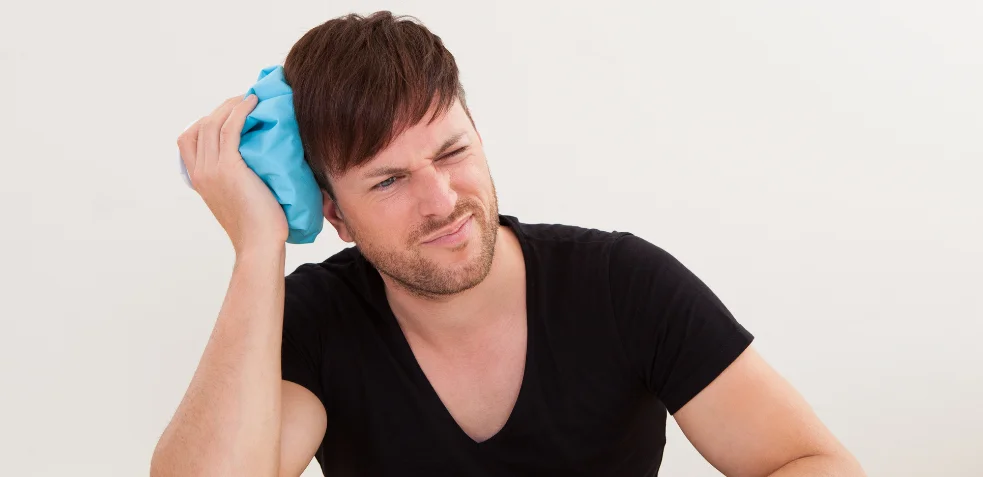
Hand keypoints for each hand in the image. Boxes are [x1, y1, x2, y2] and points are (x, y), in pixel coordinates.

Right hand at [177, 95, 288, 253]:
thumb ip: (232, 180)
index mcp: (197, 179)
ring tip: (251, 98)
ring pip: (214, 123)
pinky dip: (240, 111)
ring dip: (231, 105)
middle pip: (200, 126)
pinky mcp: (230, 167)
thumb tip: (250, 162)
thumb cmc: (257, 226)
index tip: (226, 114)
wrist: (259, 244)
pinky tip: (253, 103)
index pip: (187, 139)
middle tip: (243, 100)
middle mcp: (200, 172)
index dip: (205, 121)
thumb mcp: (235, 198)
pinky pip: (230, 128)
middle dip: (221, 108)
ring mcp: (212, 169)